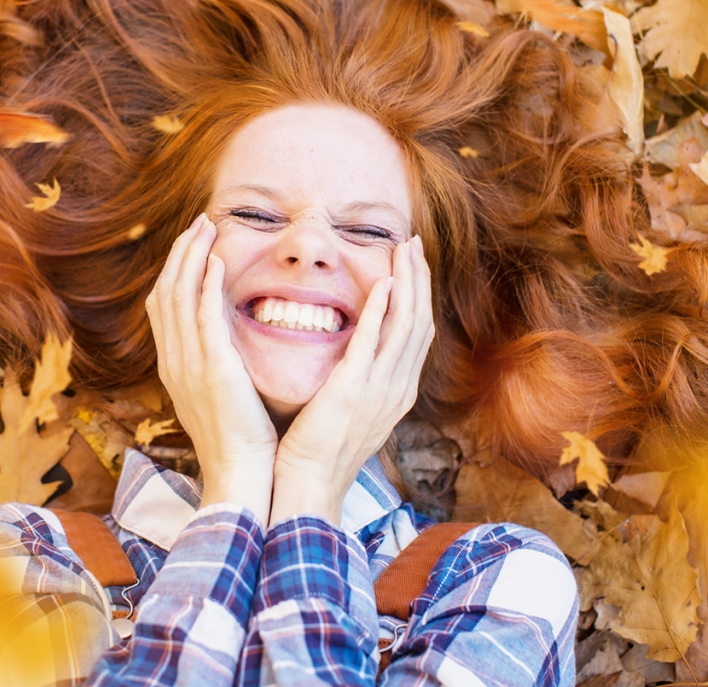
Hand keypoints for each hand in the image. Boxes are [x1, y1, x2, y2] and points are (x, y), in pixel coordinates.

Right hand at [146, 214, 277, 523]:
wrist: (239, 474)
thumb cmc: (238, 439)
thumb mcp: (217, 397)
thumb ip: (215, 365)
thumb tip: (223, 344)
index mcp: (174, 366)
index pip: (163, 305)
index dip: (175, 269)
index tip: (195, 244)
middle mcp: (174, 360)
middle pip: (165, 291)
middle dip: (181, 252)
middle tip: (200, 224)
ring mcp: (188, 364)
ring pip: (178, 295)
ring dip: (191, 257)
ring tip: (207, 228)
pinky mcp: (212, 368)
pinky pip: (202, 316)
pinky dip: (205, 284)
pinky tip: (217, 261)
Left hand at [269, 236, 433, 526]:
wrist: (308, 486)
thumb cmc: (318, 450)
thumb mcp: (347, 410)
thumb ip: (356, 379)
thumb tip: (352, 357)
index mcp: (395, 391)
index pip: (416, 333)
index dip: (417, 295)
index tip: (410, 264)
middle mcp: (397, 388)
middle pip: (420, 321)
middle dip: (420, 279)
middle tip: (414, 243)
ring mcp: (381, 389)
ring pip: (408, 325)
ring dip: (409, 283)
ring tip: (405, 249)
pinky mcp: (354, 389)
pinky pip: (376, 342)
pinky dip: (383, 310)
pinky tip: (384, 283)